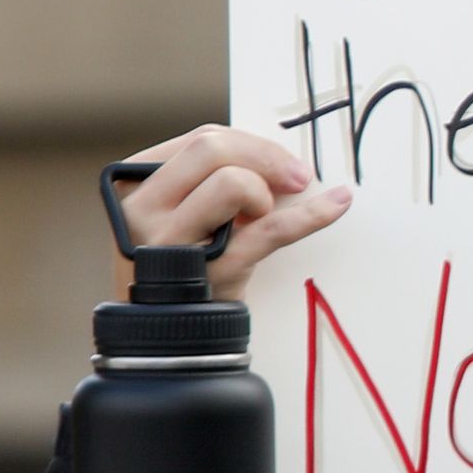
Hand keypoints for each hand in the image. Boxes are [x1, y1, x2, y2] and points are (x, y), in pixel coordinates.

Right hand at [116, 127, 349, 285]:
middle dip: (265, 156)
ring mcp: (171, 241)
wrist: (177, 332)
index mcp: (134, 186)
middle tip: (297, 177)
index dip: (250, 143)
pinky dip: (313, 214)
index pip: (199, 140)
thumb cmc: (185, 263)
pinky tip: (338, 204)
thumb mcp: (181, 214)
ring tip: (266, 214)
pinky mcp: (210, 269)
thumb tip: (277, 156)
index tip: (282, 161)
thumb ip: (211, 178)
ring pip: (232, 182)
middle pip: (211, 149)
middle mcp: (142, 209)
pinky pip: (270, 230)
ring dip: (265, 193)